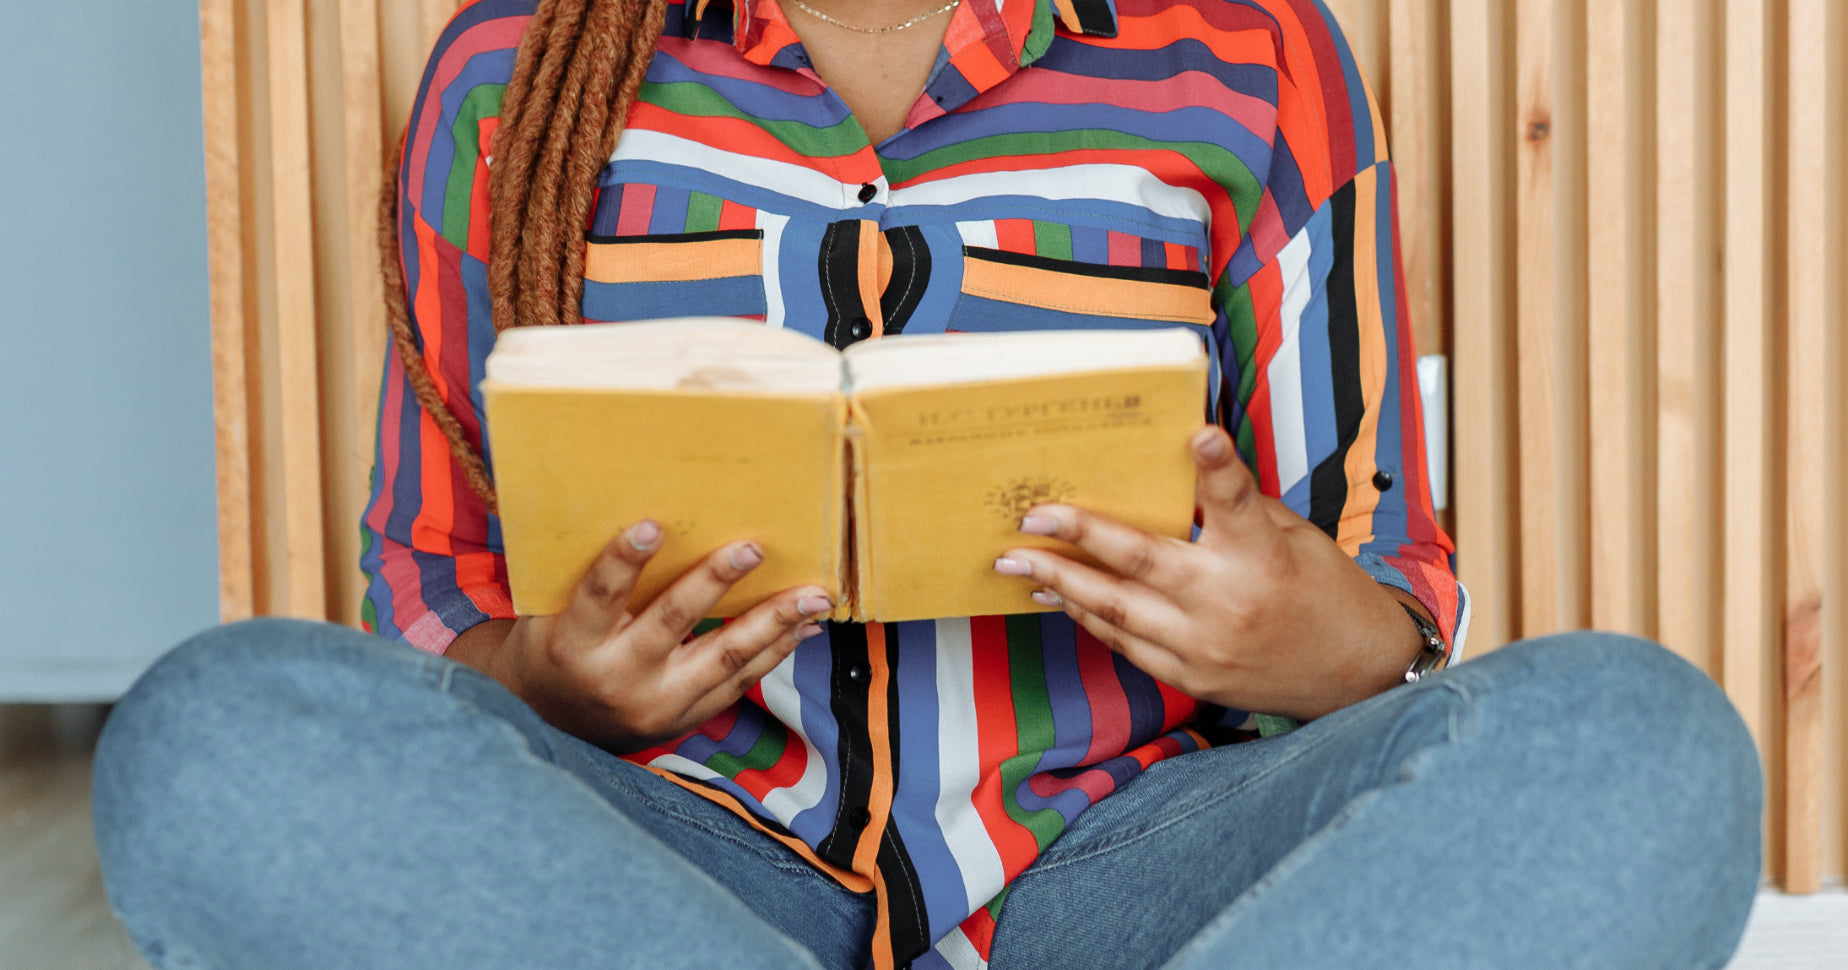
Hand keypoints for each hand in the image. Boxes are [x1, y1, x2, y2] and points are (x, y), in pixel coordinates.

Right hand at [448, 521, 830, 750]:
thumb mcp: (554, 613)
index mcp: (574, 645)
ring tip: (813, 594)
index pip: (600, 596)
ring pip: (725, 659)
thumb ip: (590, 578)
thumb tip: (646, 516)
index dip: (623, 561)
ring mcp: (658, 705)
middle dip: (715, 582)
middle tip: (752, 548)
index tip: (651, 525)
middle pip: (673, 623)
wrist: (557, 725)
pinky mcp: (687, 719)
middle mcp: (618, 678)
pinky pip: (740, 682)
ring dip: (774, 623)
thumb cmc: (558, 648)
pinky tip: (804, 626)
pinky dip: (776, 651)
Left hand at [993, 426, 1428, 719]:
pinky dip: (1088, 617)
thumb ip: (1237, 509)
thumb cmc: (1324, 593)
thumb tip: (1182, 469)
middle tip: (1030, 518)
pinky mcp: (1191, 676)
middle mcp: (1229, 602)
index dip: (1218, 465)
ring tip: (1017, 562)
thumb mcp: (1295, 536)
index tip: (1199, 434)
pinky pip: (1125, 643)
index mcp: (1265, 556)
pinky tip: (1059, 595)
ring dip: (1061, 583)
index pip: (1237, 502)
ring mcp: (1204, 646)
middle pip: (1141, 562)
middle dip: (1079, 537)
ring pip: (1115, 610)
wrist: (1358, 676)